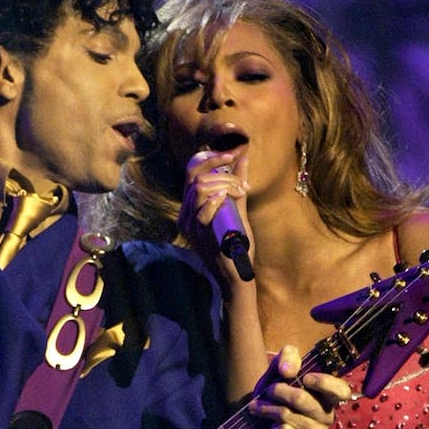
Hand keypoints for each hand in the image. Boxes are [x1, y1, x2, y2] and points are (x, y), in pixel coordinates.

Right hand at [178, 148, 251, 283]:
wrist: (236, 275)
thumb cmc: (236, 245)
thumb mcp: (237, 210)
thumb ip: (237, 185)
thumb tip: (243, 159)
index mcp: (191, 207)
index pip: (191, 172)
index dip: (209, 158)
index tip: (230, 154)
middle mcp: (186, 215)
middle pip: (194, 177)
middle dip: (221, 170)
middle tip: (242, 180)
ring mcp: (190, 225)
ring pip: (199, 189)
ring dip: (225, 184)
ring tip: (241, 191)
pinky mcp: (200, 235)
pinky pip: (204, 210)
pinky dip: (218, 198)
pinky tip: (230, 197)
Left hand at [248, 345, 351, 428]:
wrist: (258, 423)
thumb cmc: (275, 393)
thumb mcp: (278, 370)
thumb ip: (286, 358)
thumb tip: (288, 370)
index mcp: (326, 393)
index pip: (342, 390)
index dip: (326, 383)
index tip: (305, 378)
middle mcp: (326, 413)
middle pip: (304, 400)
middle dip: (280, 392)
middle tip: (267, 390)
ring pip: (293, 418)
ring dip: (270, 410)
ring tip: (257, 407)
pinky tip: (272, 427)